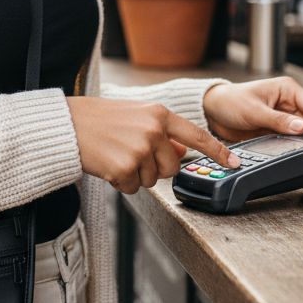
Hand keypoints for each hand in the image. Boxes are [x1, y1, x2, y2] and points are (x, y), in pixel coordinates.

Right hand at [66, 96, 239, 195]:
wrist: (68, 125)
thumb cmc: (98, 119)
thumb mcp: (136, 115)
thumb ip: (161, 130)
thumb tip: (181, 149)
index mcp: (159, 114)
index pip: (197, 135)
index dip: (218, 151)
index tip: (234, 162)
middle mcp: (153, 130)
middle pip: (172, 166)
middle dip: (156, 168)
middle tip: (133, 155)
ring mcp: (140, 149)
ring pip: (152, 180)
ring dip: (136, 175)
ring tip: (117, 156)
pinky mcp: (125, 168)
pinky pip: (133, 188)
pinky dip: (120, 182)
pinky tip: (108, 165)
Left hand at [202, 77, 302, 142]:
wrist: (212, 111)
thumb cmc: (231, 101)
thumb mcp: (254, 111)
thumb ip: (278, 120)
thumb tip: (302, 127)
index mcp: (287, 89)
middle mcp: (288, 102)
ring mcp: (283, 117)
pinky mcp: (276, 129)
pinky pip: (291, 138)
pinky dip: (295, 145)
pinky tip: (298, 152)